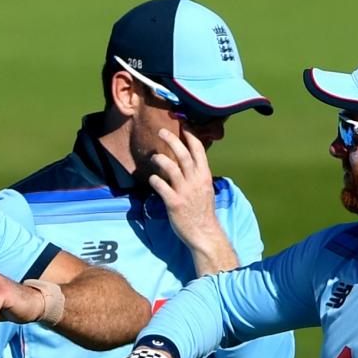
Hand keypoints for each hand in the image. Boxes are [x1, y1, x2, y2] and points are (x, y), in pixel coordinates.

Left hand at [145, 128, 228, 263]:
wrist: (204, 232)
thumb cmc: (203, 211)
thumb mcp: (205, 189)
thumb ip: (198, 175)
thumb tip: (190, 164)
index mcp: (204, 175)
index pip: (199, 150)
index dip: (190, 136)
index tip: (183, 125)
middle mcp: (195, 180)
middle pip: (183, 154)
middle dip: (172, 139)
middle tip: (161, 131)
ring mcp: (184, 191)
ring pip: (171, 167)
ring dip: (160, 158)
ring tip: (154, 156)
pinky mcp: (174, 203)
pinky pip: (161, 186)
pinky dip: (154, 179)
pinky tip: (152, 178)